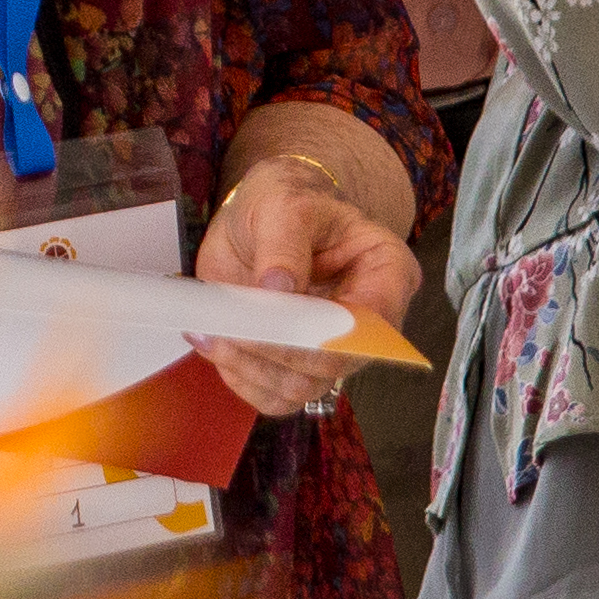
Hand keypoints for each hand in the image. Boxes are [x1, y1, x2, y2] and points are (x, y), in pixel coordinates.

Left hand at [195, 148, 421, 421]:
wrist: (258, 217)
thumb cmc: (284, 201)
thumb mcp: (283, 204)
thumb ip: (284, 244)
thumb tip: (278, 289)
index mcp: (387, 274)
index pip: (370, 325)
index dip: (323, 335)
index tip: (270, 321)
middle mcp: (368, 324)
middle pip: (333, 366)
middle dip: (274, 350)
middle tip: (227, 328)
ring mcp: (332, 350)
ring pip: (300, 389)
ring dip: (250, 368)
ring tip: (211, 333)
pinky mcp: (295, 365)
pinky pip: (273, 396)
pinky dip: (239, 377)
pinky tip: (213, 344)